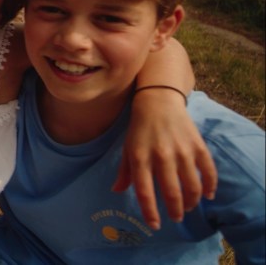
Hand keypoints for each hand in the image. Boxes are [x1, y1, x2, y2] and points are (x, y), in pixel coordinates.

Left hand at [114, 88, 216, 229]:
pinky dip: (210, 186)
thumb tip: (116, 191)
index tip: (155, 225)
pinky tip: (208, 195)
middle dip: (175, 210)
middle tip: (176, 217)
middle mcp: (161, 156)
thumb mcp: (127, 149)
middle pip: (171, 192)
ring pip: (192, 186)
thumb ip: (125, 172)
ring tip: (188, 207)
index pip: (144, 192)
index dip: (150, 212)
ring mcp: (181, 150)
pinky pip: (208, 171)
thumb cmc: (139, 129)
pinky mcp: (197, 145)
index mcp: (140, 158)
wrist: (158, 101)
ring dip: (192, 201)